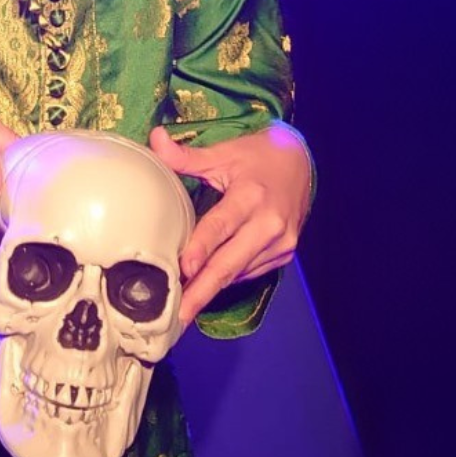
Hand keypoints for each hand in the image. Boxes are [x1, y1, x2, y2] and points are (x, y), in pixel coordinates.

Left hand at [149, 122, 311, 324]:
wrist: (300, 162)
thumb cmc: (257, 157)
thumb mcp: (224, 152)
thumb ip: (187, 156)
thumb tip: (155, 139)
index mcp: (252, 196)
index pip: (221, 226)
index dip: (202, 248)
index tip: (184, 269)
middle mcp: (270, 224)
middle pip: (229, 263)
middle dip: (201, 292)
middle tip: (177, 317)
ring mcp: (280, 243)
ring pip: (238, 273)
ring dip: (209, 291)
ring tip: (181, 311)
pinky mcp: (283, 254)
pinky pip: (248, 272)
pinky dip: (226, 280)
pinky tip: (204, 291)